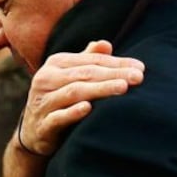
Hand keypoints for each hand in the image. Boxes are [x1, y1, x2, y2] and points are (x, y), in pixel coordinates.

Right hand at [18, 39, 144, 156]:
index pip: (92, 61)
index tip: (140, 68)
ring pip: (73, 92)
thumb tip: (106, 43)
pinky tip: (88, 108)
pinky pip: (57, 117)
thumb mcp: (72, 77)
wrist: (35, 132)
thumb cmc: (60, 99)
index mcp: (56, 64)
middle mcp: (46, 79)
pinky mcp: (42, 125)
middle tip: (138, 77)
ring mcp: (42, 102)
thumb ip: (88, 61)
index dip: (117, 63)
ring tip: (122, 88)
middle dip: (114, 74)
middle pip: (85, 74)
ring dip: (99, 90)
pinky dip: (72, 112)